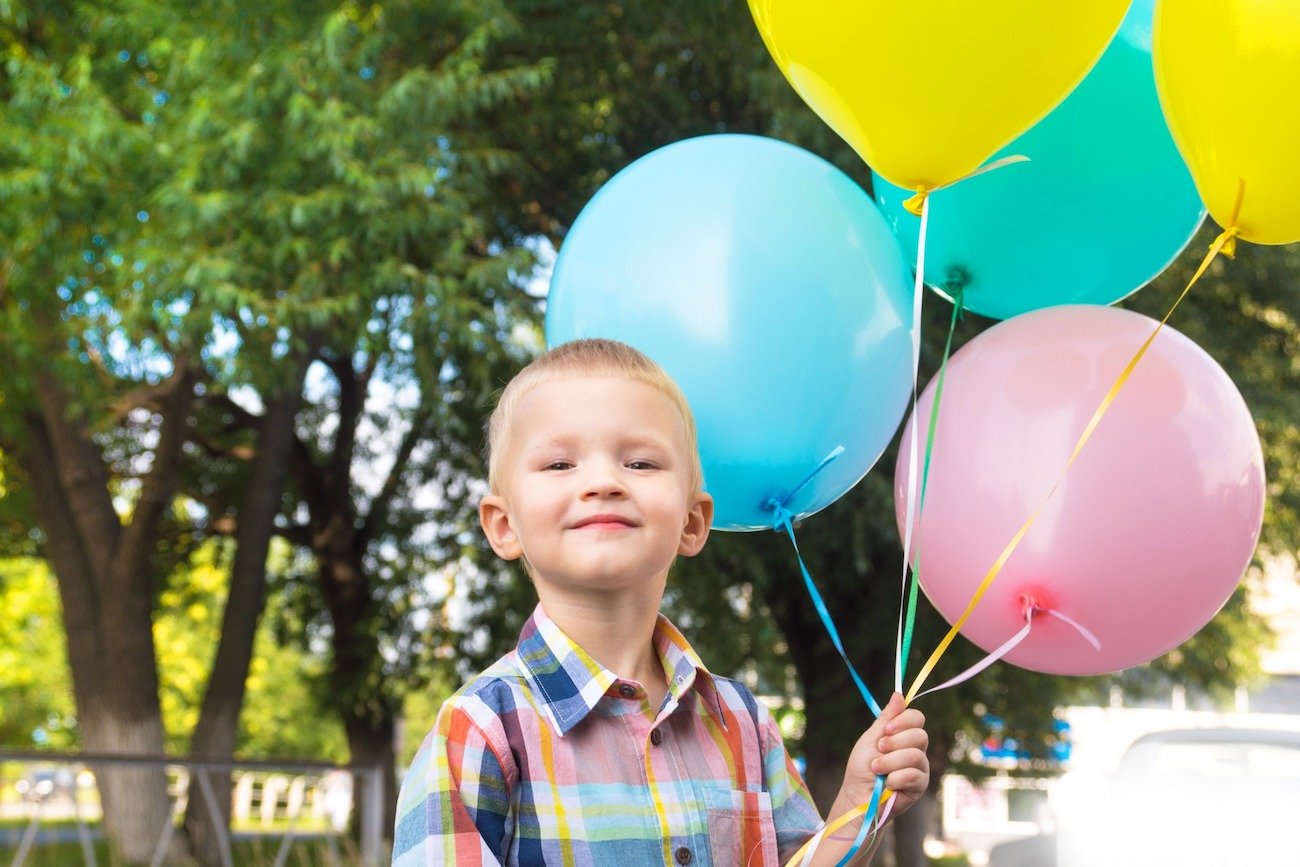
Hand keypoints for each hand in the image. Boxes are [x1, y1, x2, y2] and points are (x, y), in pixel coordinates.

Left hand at [841, 692, 929, 814]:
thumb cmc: (862, 767)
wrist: (858, 795)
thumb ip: (887, 718)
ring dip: (890, 762)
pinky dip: (895, 778)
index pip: (917, 718)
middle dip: (894, 743)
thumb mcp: (871, 738)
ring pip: (915, 755)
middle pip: (919, 735)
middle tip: (879, 750)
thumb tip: (898, 694)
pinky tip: (888, 783)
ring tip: (877, 769)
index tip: (886, 729)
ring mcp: (920, 767)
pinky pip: (914, 775)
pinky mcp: (920, 785)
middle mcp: (916, 748)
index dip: (903, 720)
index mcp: (904, 735)